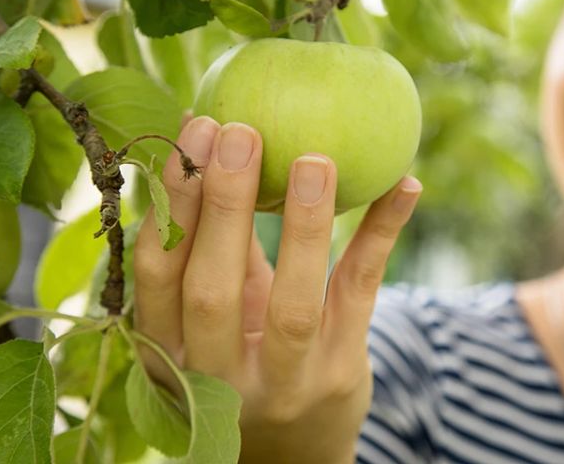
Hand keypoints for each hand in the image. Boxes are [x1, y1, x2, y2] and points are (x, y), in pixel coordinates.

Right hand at [133, 115, 421, 463]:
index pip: (158, 274)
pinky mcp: (339, 375)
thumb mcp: (212, 314)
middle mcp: (216, 375)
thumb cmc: (242, 354)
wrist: (293, 449)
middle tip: (241, 130)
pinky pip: (360, 296)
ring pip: (292, 304)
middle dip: (223, 206)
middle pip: (212, 289)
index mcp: (168, 348)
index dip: (172, 202)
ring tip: (316, 159)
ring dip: (303, 227)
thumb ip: (212, 244)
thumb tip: (213, 134)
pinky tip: (404, 184)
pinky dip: (381, 235)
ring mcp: (283, 382)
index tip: (194, 131)